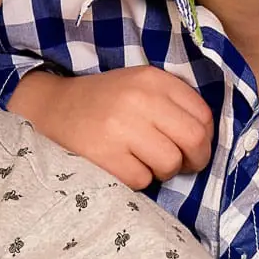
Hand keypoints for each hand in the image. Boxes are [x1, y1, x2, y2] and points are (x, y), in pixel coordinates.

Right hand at [8, 67, 212, 189]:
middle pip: (194, 139)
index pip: (203, 114)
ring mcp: (121, 127)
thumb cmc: (105, 102)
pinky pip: (142, 179)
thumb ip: (173, 104)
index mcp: (153, 79)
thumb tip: (206, 140)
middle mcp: (140, 99)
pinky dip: (137, 179)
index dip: (205, 138)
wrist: (52, 108)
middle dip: (194, 159)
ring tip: (145, 162)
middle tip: (180, 165)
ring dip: (162, 171)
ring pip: (170, 163)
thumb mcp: (140, 87)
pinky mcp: (104, 154)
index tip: (194, 147)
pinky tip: (122, 166)